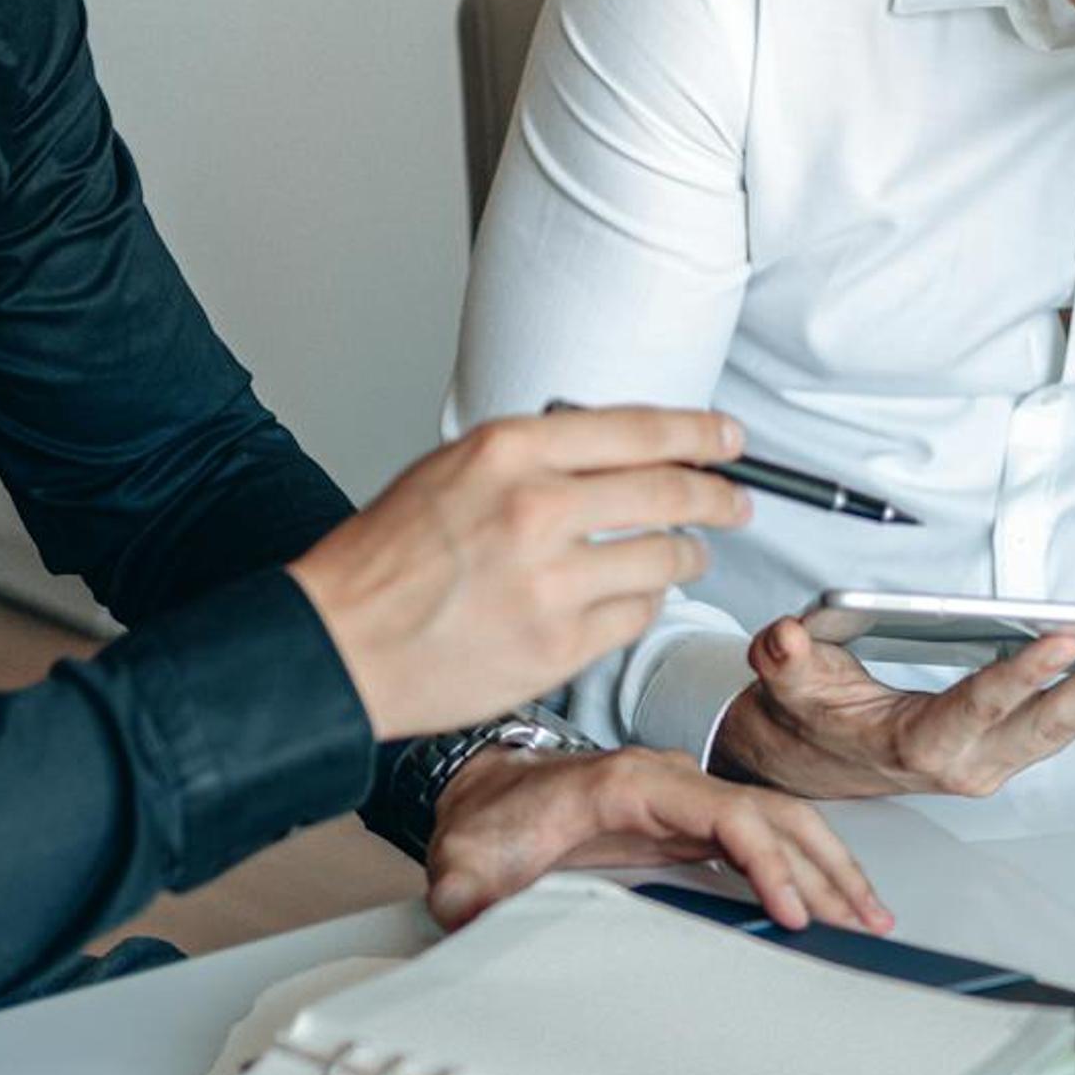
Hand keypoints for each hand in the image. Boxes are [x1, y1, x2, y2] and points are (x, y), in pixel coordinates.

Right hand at [289, 408, 748, 741]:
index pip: (639, 429)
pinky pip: (637, 615)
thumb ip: (533, 458)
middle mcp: (537, 507)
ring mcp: (552, 580)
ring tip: (687, 557)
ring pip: (665, 558)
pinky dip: (645, 604)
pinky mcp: (559, 644)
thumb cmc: (382, 561)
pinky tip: (633, 598)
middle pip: (670, 491)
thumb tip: (613, 454)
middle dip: (718, 497)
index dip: (700, 433)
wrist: (338, 644)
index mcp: (508, 450)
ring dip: (688, 557)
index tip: (727, 438)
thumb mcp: (450, 470)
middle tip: (736, 501)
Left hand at [421, 744, 890, 932]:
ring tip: (868, 913)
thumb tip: (473, 925)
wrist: (482, 790)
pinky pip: (761, 833)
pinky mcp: (689, 820)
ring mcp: (685, 797)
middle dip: (824, 865)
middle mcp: (669, 780)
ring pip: (776, 819)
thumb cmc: (486, 819)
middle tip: (863, 918)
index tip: (793, 908)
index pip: (721, 812)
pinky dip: (802, 862)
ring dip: (827, 863)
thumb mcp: (464, 863)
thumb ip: (466, 896)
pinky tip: (827, 896)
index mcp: (628, 784)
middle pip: (769, 812)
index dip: (764, 859)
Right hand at [713, 621, 1074, 799]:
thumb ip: (786, 661)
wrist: (815, 763)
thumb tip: (786, 638)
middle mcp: (971, 761)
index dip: (1020, 675)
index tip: (1061, 640)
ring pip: (1073, 726)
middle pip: (1050, 724)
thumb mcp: (788, 686)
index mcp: (921, 744)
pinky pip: (1073, 722)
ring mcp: (998, 759)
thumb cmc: (812, 720)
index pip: (979, 705)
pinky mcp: (1014, 748)